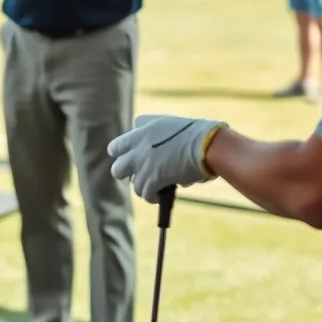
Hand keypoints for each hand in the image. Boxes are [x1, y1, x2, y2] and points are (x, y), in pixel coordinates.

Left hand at [107, 115, 224, 202]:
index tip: (133, 159)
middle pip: (117, 168)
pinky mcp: (152, 180)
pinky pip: (146, 195)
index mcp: (139, 132)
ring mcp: (143, 165)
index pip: (116, 147)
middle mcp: (136, 149)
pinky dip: (153, 198)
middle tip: (141, 175)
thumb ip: (154, 134)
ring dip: (144, 188)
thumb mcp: (167, 123)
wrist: (206, 144)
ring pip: (134, 185)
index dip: (123, 156)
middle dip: (127, 175)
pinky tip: (161, 197)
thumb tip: (154, 152)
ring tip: (155, 189)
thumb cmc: (196, 132)